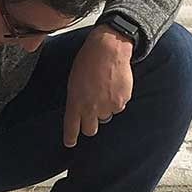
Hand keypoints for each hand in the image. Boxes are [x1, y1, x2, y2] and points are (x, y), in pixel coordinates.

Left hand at [63, 24, 135, 148]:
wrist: (109, 48)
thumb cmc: (88, 60)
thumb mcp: (74, 81)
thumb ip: (76, 99)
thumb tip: (79, 111)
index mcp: (75, 102)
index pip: (72, 127)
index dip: (71, 137)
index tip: (70, 143)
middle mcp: (91, 108)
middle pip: (91, 129)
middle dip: (90, 125)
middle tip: (92, 114)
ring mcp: (107, 106)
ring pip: (106, 116)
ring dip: (105, 108)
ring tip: (104, 89)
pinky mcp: (121, 101)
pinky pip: (119, 106)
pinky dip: (117, 99)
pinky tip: (114, 85)